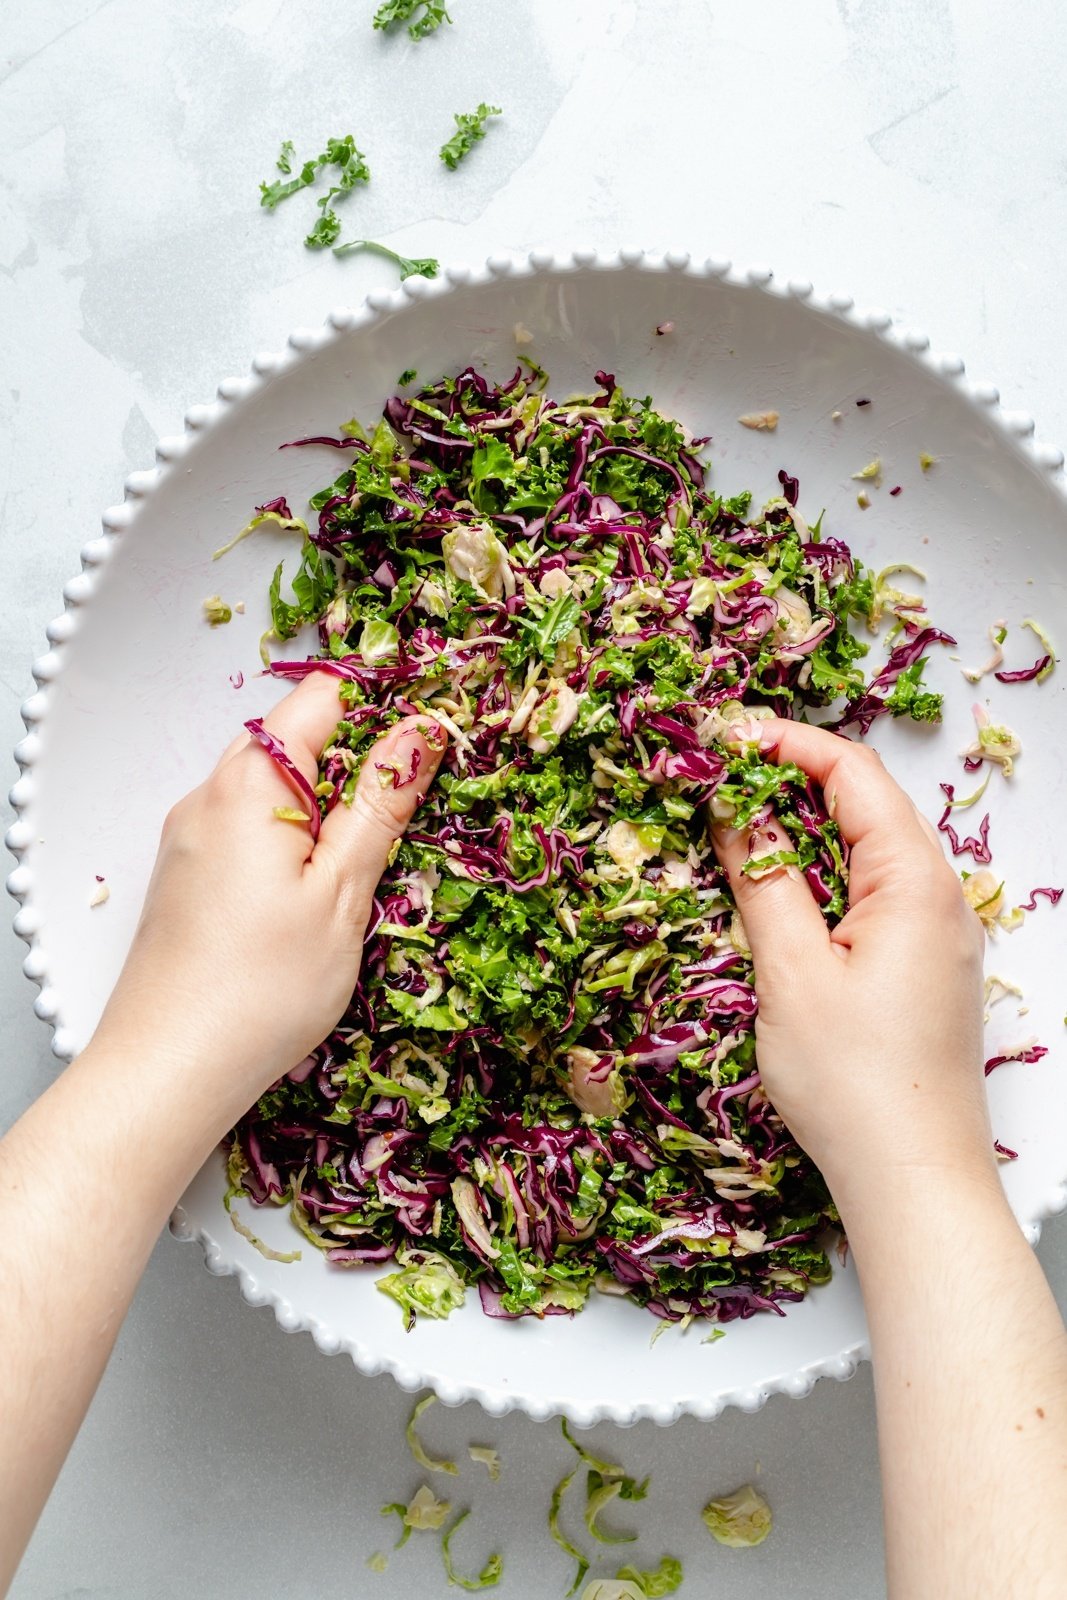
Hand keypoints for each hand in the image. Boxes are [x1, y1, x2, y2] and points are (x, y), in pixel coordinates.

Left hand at [90, 673, 444, 1112]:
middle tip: (407, 818)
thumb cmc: (261, 988)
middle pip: (294, 741)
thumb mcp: (344, 891)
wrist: (167, 1069)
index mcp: (250, 782)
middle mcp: (208, 794)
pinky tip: (311, 899)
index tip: (429, 746)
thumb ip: (381, 804)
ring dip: (323, 812)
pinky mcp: (184, 875)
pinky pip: (245, 830)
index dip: (381, 710)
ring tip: (360, 871)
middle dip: (356, 765)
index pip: (321, 699)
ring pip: (271, 790)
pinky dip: (288, 844)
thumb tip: (420, 732)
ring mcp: (189, 836)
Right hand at [712, 717, 992, 1212]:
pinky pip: (873, 892)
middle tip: (716, 777)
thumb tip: (732, 810)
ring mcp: (936, 934)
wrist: (915, 1182)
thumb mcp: (790, 973)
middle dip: (789, 778)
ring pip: (867, 848)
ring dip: (801, 828)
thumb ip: (760, 880)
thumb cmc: (855, 1085)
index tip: (721, 737)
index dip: (784, 742)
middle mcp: (940, 896)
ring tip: (732, 826)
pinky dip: (821, 874)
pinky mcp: (923, 968)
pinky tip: (775, 892)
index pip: (853, 772)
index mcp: (915, 881)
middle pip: (865, 802)